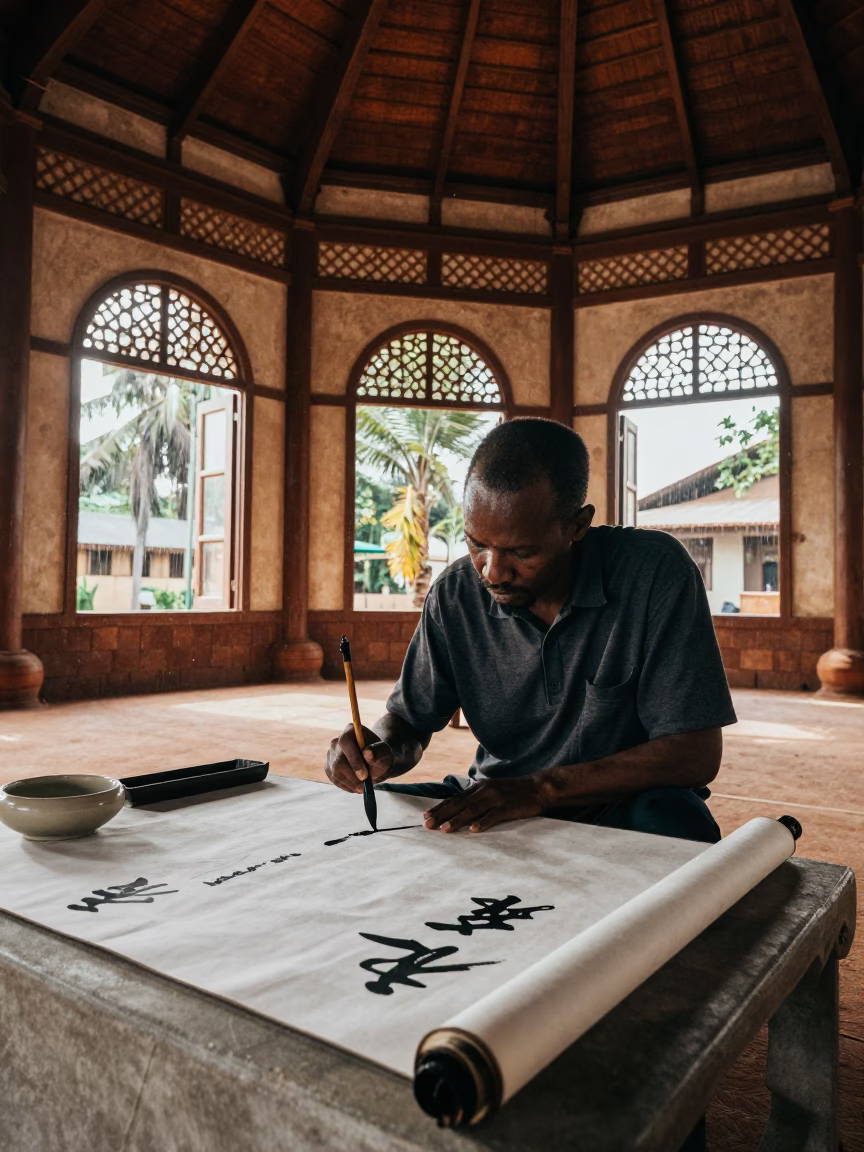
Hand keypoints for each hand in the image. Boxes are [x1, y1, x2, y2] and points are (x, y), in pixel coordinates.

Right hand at [326, 724, 393, 793]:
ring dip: (350, 783)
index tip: (364, 775)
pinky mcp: (329, 767)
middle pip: (338, 760)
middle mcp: (337, 741)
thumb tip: (367, 753)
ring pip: (335, 771)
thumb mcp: (385, 753)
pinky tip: (356, 786)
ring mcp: (331, 754)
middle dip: (352, 776)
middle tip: (364, 785)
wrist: (375, 763)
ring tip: (363, 787)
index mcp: (350, 730)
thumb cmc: (381, 755)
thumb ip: (378, 751)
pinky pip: (334, 779)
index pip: (345, 742)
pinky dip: (346, 786)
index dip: (353, 759)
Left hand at [423, 776, 545, 833]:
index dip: (440, 807)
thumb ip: (477, 796)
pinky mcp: (507, 807)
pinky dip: (482, 823)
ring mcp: (495, 799)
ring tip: (444, 830)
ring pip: (472, 810)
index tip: (426, 815)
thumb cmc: (514, 791)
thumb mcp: (492, 789)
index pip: (455, 798)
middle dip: (442, 815)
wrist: (537, 788)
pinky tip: (473, 830)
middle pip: (459, 804)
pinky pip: (492, 816)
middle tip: (427, 825)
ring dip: (457, 821)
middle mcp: (484, 791)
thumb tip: (460, 806)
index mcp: (479, 787)